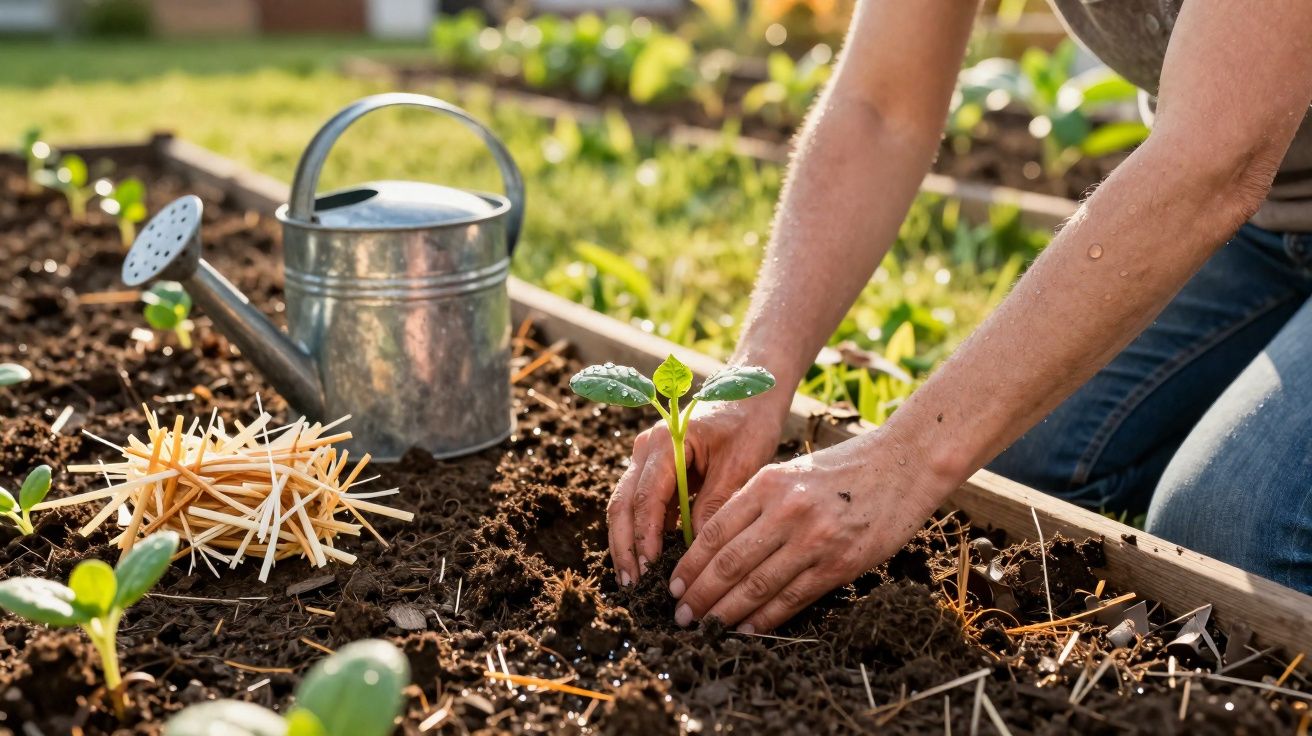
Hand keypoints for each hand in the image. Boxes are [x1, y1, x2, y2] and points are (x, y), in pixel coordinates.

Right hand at [609, 395, 787, 585]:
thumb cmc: (749, 424)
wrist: (750, 395)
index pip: (646, 498)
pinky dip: (641, 532)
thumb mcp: (740, 464)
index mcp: (666, 442)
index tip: (651, 570)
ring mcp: (647, 459)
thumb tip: (696, 550)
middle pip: (623, 503)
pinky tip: (648, 561)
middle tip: (632, 584)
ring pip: (626, 506)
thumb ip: (715, 504)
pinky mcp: (656, 470)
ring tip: (634, 580)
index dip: (645, 537)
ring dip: (627, 542)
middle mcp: (647, 449)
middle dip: (625, 546)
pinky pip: (641, 504)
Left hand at [666, 431, 945, 631]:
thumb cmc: (844, 468)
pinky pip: (792, 598)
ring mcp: (814, 539)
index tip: (673, 586)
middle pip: (729, 563)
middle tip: (681, 616)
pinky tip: (747, 630)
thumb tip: (716, 545)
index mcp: (768, 484)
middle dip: (700, 595)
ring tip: (706, 628)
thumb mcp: (791, 473)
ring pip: (756, 586)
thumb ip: (755, 503)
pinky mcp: (840, 564)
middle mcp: (786, 511)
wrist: (904, 464)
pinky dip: (765, 619)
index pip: (715, 532)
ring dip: (725, 613)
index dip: (690, 565)